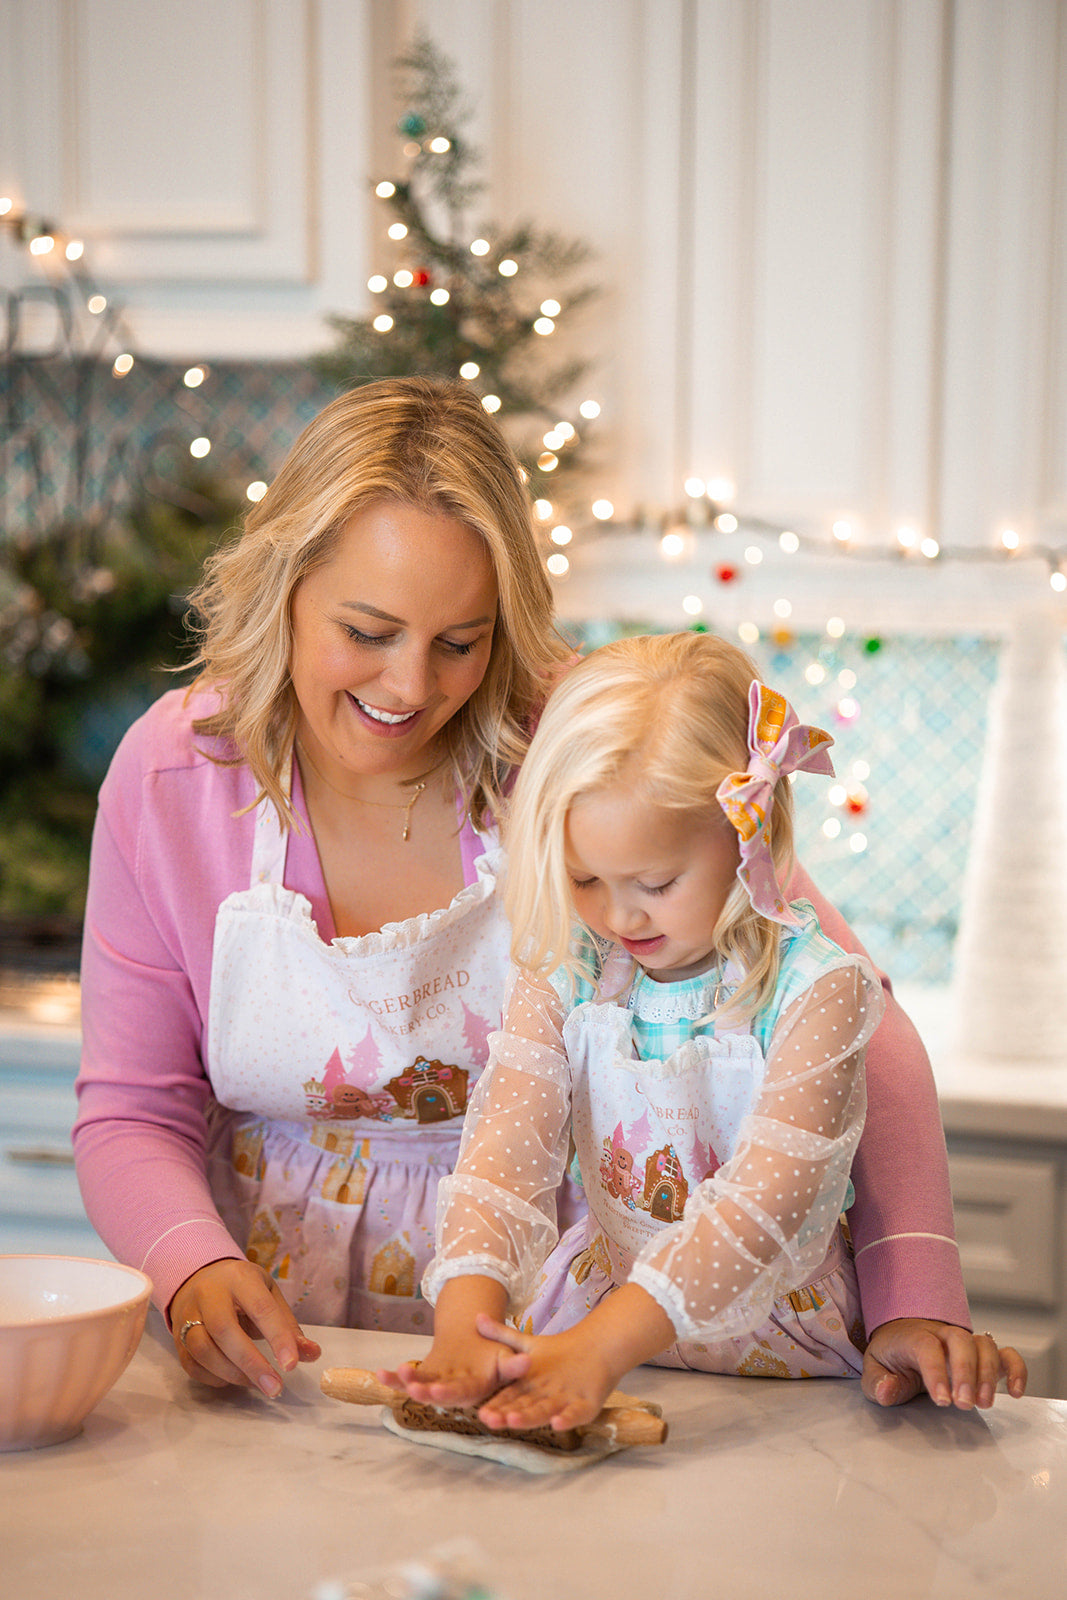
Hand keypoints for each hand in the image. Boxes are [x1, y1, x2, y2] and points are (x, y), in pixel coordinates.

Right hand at [169, 1259, 320, 1396]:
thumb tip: (312, 1354)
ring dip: (232, 1373)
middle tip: (274, 1387)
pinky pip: (192, 1364)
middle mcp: (209, 1294)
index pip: (261, 1308)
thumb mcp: (268, 1295)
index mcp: (239, 1278)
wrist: (198, 1278)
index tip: (292, 1365)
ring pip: (203, 1349)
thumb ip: (288, 1326)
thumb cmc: (242, 1290)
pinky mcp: (176, 1338)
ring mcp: (188, 1315)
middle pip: (224, 1330)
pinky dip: (214, 1378)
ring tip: (257, 1383)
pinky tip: (233, 1378)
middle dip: (251, 1363)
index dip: (278, 1338)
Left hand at [378, 1324, 530, 1410]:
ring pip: (421, 1387)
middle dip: (425, 1392)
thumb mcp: (506, 1356)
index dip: (449, 1393)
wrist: (476, 1349)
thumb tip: (528, 1362)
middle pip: (438, 1394)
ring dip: (407, 1383)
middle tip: (415, 1388)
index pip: (462, 1393)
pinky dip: (392, 1378)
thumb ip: (514, 1363)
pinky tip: (379, 1374)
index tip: (437, 1391)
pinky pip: (407, 1379)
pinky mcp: (424, 1377)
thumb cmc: (494, 1356)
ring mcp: (436, 1385)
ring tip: (397, 1372)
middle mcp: (453, 1391)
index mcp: (474, 1388)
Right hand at [469, 1314, 622, 1432]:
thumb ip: (501, 1334)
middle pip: (523, 1408)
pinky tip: (557, 1423)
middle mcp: (542, 1399)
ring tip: (513, 1422)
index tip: (479, 1413)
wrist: (595, 1347)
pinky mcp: (584, 1407)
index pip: (508, 1398)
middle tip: (490, 1422)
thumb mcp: (526, 1344)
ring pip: (543, 1412)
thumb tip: (477, 1317)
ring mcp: (563, 1403)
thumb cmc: (558, 1351)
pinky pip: (574, 1414)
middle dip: (507, 1416)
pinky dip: (566, 1419)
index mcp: (527, 1387)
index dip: (495, 1406)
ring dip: (529, 1419)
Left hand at [862, 1318, 1027, 1409]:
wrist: (903, 1338)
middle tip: (965, 1403)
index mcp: (913, 1336)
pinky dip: (1016, 1369)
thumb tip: (886, 1391)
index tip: (942, 1400)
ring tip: (984, 1403)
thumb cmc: (891, 1356)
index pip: (927, 1347)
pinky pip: (1005, 1354)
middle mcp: (942, 1334)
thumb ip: (876, 1383)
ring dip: (989, 1374)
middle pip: (960, 1341)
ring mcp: (965, 1342)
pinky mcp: (982, 1354)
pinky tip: (1016, 1392)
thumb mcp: (874, 1369)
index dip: (935, 1372)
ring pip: (984, 1345)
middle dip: (966, 1372)